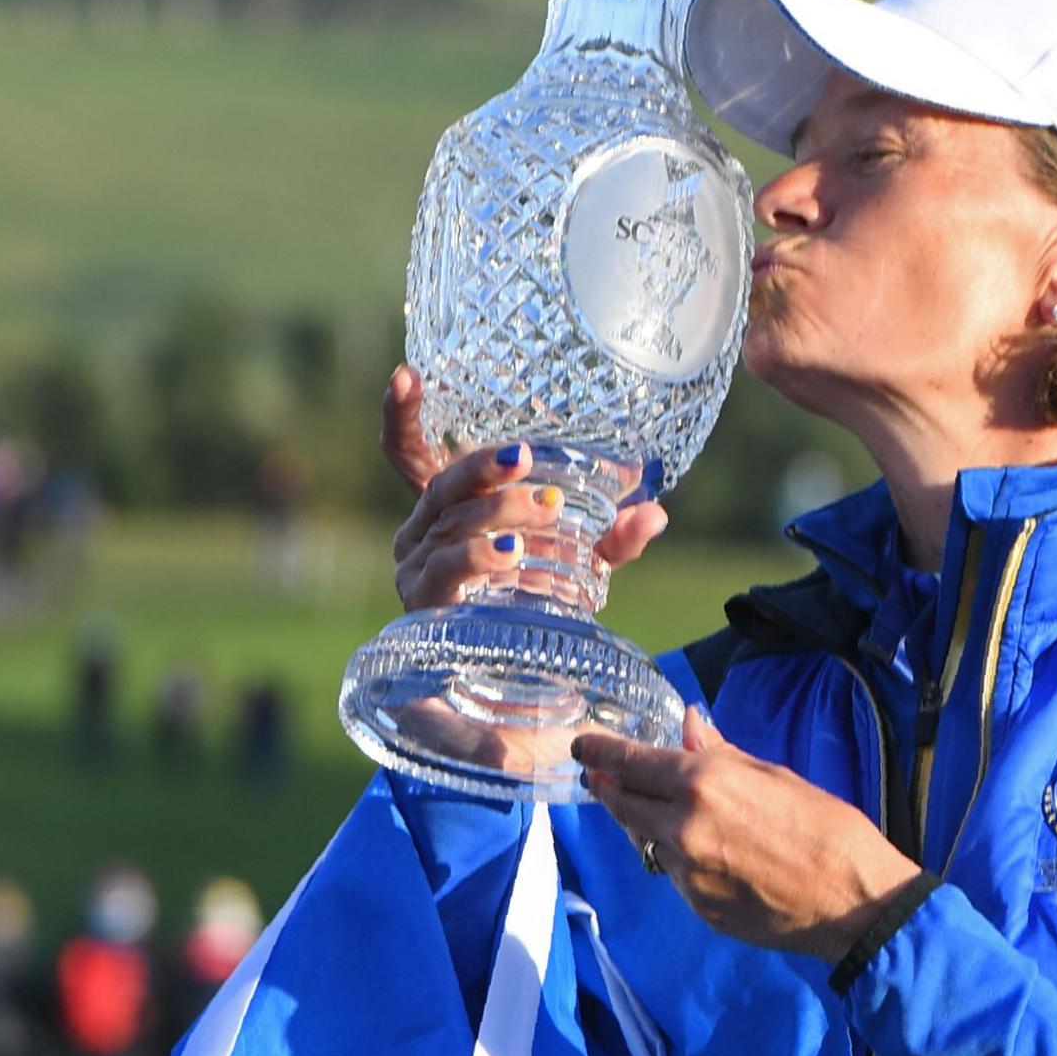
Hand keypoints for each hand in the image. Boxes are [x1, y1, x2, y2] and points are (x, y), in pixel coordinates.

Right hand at [382, 367, 666, 612]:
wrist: (515, 681)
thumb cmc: (535, 604)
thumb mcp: (582, 564)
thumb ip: (614, 539)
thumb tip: (654, 513)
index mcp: (448, 507)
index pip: (409, 452)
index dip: (401, 413)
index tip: (406, 374)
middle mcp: (421, 530)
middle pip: (441, 483)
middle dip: (482, 466)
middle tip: (524, 458)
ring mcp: (416, 566)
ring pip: (449, 521)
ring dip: (496, 510)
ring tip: (542, 510)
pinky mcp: (422, 602)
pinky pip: (444, 568)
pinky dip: (476, 555)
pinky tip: (509, 551)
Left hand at [572, 709, 922, 961]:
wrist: (853, 901)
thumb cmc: (826, 828)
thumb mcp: (774, 776)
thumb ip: (720, 754)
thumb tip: (687, 725)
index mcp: (703, 785)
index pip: (631, 763)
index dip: (601, 752)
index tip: (582, 746)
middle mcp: (682, 829)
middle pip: (622, 805)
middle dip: (607, 787)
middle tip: (598, 776)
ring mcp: (686, 873)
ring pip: (645, 841)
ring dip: (643, 823)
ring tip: (655, 810)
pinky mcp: (697, 907)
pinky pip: (674, 874)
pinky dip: (677, 857)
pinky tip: (705, 852)